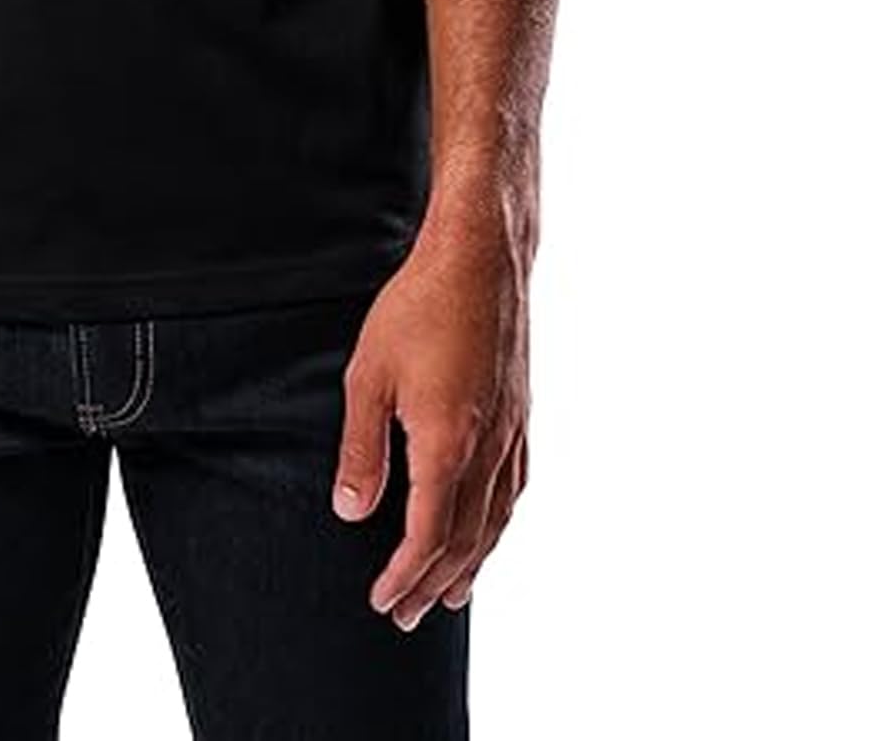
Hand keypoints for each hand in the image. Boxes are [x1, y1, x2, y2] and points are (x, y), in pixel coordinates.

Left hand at [330, 226, 529, 629]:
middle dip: (433, 584)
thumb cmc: (417, 307)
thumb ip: (361, 449)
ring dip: (472, 563)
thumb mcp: (368, 375)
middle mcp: (488, 449)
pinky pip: (515, 487)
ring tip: (452, 595)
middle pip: (464, 540)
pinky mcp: (521, 412)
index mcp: (447, 445)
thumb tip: (351, 511)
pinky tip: (491, 528)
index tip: (382, 601)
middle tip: (408, 617)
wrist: (480, 258)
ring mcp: (512, 432)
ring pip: (497, 520)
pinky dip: (500, 523)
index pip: (427, 535)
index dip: (403, 575)